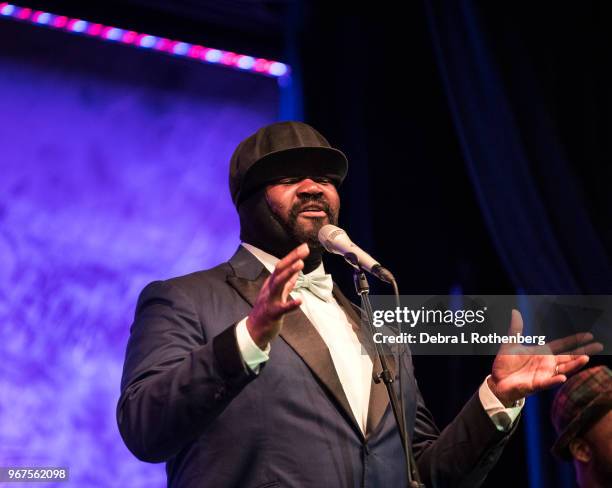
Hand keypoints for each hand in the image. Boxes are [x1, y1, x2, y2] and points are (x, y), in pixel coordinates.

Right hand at [246, 243, 308, 348]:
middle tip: (304, 249)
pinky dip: (291, 304)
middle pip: (280, 270)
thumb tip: (297, 271)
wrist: (255, 330)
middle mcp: (270, 288)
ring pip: (278, 284)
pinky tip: (300, 300)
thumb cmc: (267, 310)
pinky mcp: (273, 313)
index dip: (292, 256)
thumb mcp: (278, 294)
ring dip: (289, 273)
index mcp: (272, 283)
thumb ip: (287, 283)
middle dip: (292, 258)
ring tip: (300, 264)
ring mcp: (270, 300)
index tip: (304, 247)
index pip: (282, 266)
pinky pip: (282, 308)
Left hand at [488, 309, 602, 406]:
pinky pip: (548, 382)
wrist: (497, 380)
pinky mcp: (536, 384)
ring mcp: (544, 374)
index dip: (575, 340)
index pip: (562, 345)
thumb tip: (515, 312)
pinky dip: (555, 380)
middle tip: (598, 346)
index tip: (589, 335)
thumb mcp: (510, 344)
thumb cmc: (505, 363)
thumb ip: (516, 329)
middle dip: (584, 352)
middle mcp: (547, 364)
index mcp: (542, 353)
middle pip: (569, 357)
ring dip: (574, 365)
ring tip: (585, 358)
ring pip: (563, 369)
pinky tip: (563, 377)